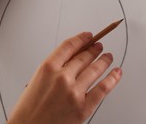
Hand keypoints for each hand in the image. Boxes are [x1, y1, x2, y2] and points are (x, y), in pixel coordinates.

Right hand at [8, 32, 122, 123]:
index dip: (81, 39)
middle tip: (99, 45)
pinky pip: (103, 89)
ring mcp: (74, 92)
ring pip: (95, 70)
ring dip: (104, 61)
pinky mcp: (83, 107)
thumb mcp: (37, 81)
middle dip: (94, 49)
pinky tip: (116, 72)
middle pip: (83, 57)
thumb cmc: (29, 109)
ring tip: (108, 56)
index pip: (69, 46)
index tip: (88, 36)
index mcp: (48, 68)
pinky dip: (112, 78)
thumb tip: (72, 60)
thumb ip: (54, 70)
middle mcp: (62, 77)